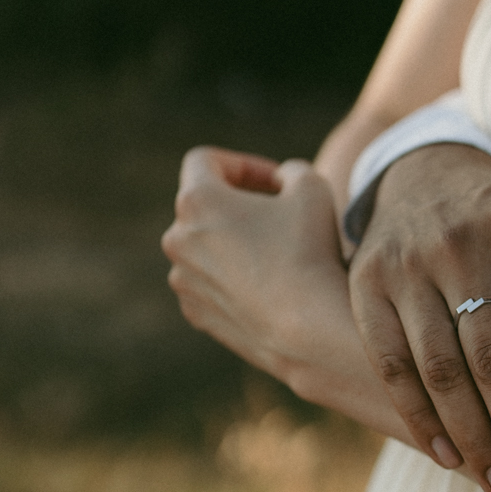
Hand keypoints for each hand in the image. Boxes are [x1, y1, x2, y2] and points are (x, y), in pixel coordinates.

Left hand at [161, 147, 349, 393]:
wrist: (309, 330)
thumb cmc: (310, 252)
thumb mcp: (312, 187)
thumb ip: (291, 171)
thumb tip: (281, 180)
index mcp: (197, 201)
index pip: (204, 160)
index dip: (242, 164)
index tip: (275, 183)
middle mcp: (177, 239)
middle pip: (204, 206)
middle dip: (240, 205)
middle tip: (282, 218)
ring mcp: (183, 281)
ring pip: (206, 248)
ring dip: (236, 243)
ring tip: (279, 256)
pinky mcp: (197, 314)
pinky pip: (211, 284)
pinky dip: (234, 279)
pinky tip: (270, 289)